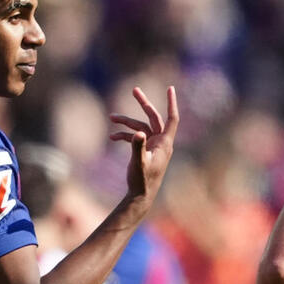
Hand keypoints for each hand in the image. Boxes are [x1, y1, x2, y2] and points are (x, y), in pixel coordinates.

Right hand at [110, 86, 178, 206]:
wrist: (140, 195)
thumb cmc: (142, 181)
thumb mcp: (138, 163)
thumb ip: (137, 147)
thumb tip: (137, 133)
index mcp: (164, 143)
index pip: (171, 118)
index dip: (171, 103)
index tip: (170, 88)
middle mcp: (160, 142)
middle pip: (153, 117)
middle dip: (143, 103)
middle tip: (134, 90)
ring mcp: (153, 145)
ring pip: (140, 127)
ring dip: (126, 122)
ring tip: (111, 117)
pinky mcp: (145, 150)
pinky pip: (135, 137)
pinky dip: (124, 135)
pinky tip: (112, 137)